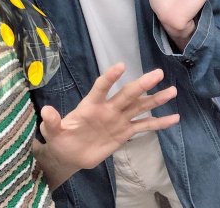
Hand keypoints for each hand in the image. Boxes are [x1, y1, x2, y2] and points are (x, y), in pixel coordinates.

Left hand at [32, 63, 178, 188]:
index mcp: (91, 104)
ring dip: (156, 99)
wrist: (71, 154)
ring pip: (140, 106)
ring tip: (172, 90)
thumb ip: (52, 121)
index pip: (102, 87)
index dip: (110, 77)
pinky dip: (159, 123)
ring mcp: (119, 119)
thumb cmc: (61, 138)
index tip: (121, 66)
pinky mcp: (125, 132)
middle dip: (142, 84)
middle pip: (127, 94)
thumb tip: (45, 111)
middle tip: (157, 73)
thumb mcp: (54, 132)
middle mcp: (109, 108)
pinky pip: (145, 126)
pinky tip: (174, 118)